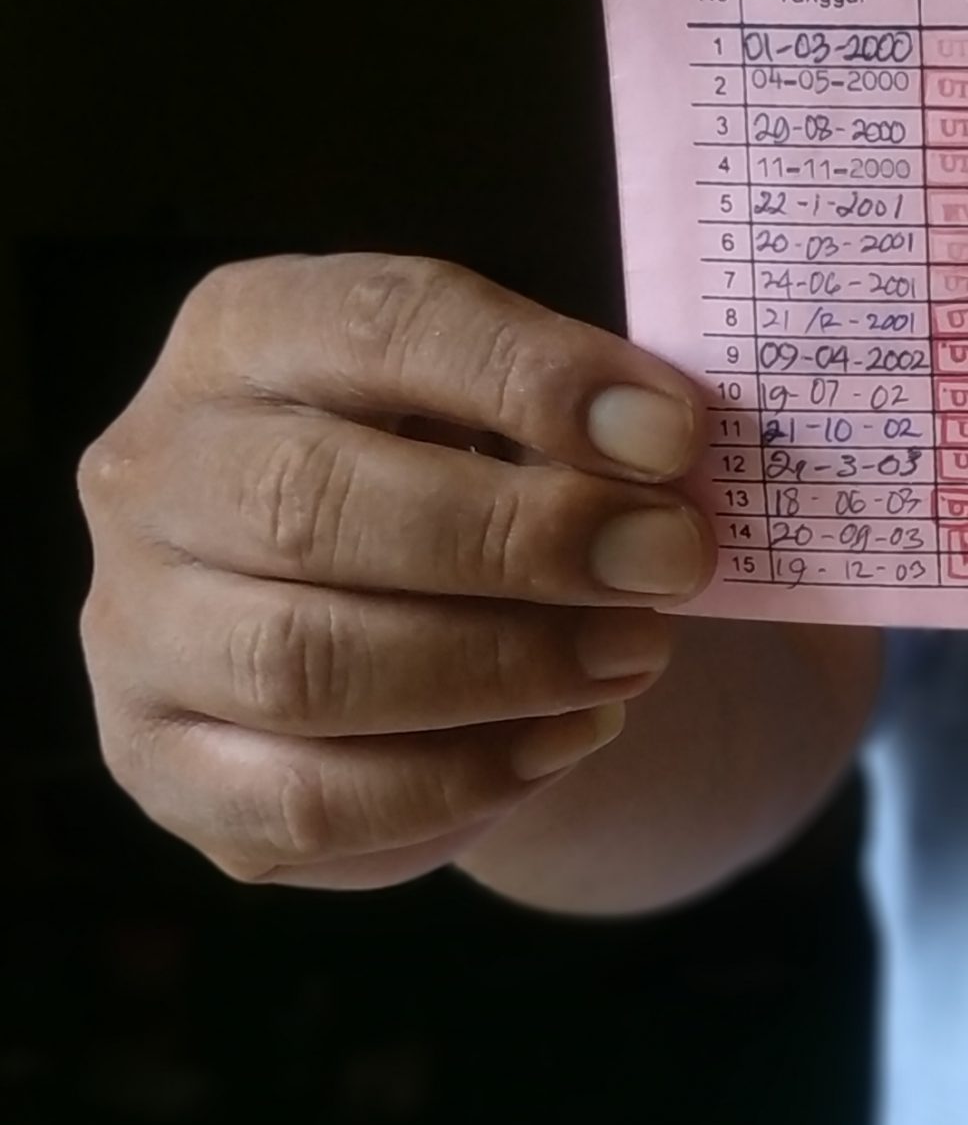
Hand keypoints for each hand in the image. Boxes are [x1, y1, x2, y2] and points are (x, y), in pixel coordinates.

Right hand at [79, 254, 714, 890]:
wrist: (411, 618)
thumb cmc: (477, 474)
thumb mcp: (520, 410)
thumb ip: (583, 422)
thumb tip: (667, 467)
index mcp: (248, 332)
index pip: (378, 324)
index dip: (533, 378)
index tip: (672, 436)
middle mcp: (156, 471)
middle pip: (312, 503)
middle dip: (520, 539)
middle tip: (669, 559)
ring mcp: (137, 627)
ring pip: (302, 664)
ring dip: (501, 667)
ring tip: (634, 654)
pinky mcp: (163, 768)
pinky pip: (304, 800)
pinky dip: (458, 779)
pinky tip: (568, 739)